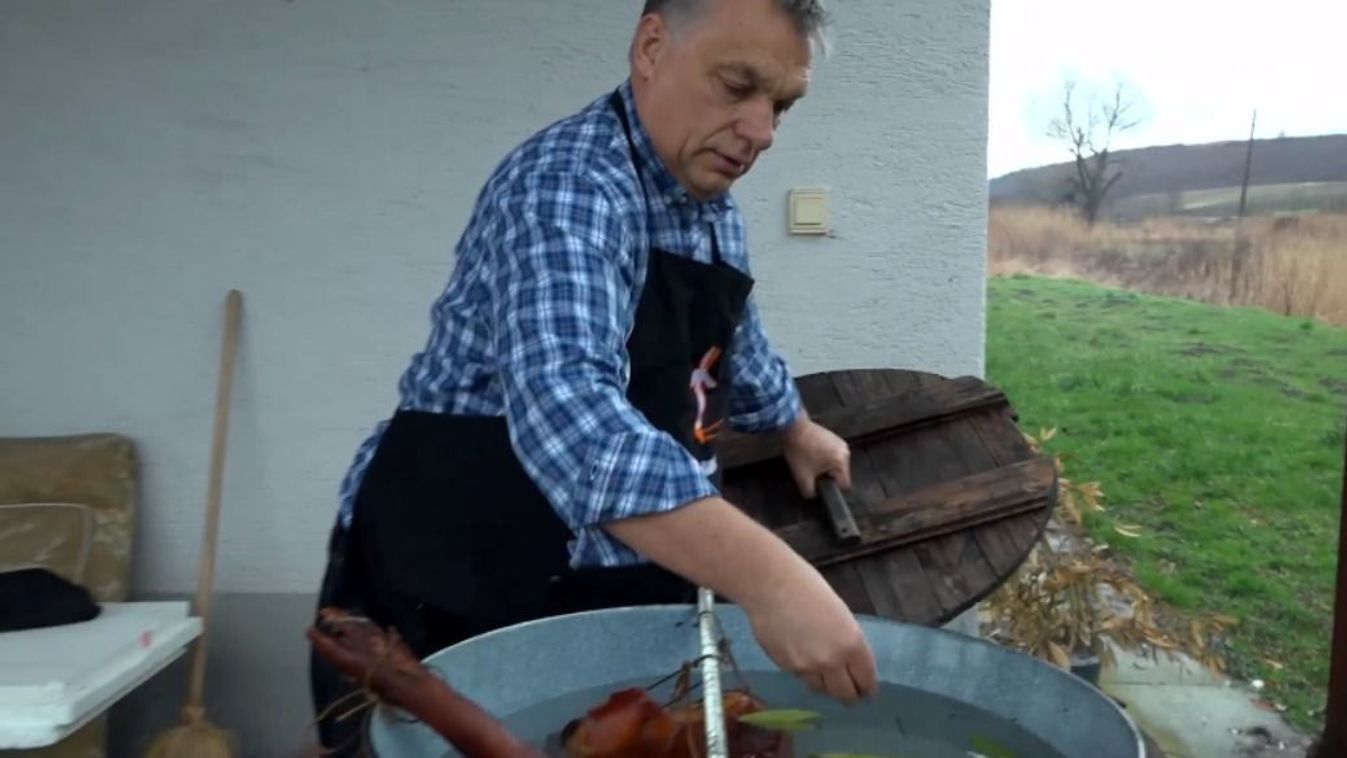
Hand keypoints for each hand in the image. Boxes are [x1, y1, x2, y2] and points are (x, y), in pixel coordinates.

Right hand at [742, 563, 877, 702]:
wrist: (769, 584)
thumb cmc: (807, 587)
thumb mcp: (841, 614)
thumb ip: (848, 642)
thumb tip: (849, 661)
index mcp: (851, 644)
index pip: (866, 681)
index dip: (867, 688)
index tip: (866, 689)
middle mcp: (831, 661)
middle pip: (845, 695)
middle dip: (849, 694)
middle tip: (848, 689)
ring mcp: (806, 667)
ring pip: (821, 690)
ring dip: (825, 685)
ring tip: (823, 672)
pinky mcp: (785, 667)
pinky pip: (801, 677)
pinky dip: (805, 673)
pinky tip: (802, 655)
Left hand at [780, 414, 850, 497]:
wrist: (792, 427)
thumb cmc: (798, 450)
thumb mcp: (802, 477)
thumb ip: (810, 492)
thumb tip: (814, 495)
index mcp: (842, 461)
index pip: (844, 485)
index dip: (831, 489)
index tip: (818, 484)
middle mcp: (845, 451)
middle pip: (839, 475)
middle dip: (826, 476)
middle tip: (811, 471)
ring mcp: (840, 443)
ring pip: (835, 465)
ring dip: (824, 467)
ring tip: (810, 461)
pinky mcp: (833, 437)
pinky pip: (832, 455)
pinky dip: (823, 458)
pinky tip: (811, 453)